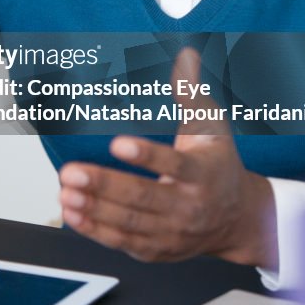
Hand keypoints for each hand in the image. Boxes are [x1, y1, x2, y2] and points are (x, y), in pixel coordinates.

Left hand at [58, 48, 277, 267]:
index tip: (118, 143)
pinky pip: (121, 241)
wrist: (239, 219)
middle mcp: (188, 206)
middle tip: (73, 170)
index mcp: (202, 172)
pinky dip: (94, 229)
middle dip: (104, 184)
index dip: (146, 155)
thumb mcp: (212, 127)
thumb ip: (192, 94)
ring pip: (129, 222)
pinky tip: (72, 211)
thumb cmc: (219, 165)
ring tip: (66, 189)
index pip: (174, 163)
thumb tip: (184, 56)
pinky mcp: (156, 249)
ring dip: (93, 207)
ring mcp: (172, 232)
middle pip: (144, 196)